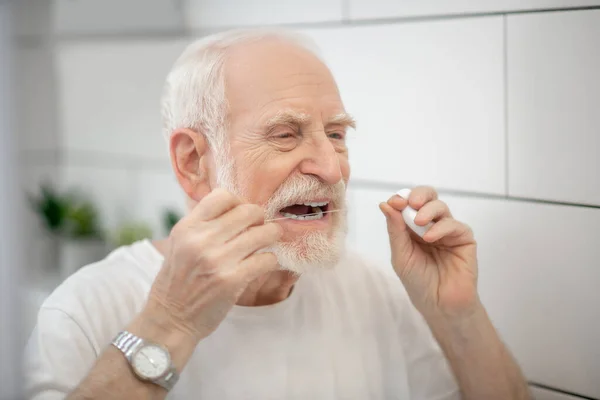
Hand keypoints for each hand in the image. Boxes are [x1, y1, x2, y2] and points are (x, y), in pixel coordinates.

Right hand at [146, 188, 281, 341]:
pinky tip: (264, 263)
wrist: (169, 319)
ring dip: (272, 235)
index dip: (238, 202)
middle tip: (261, 227)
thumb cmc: (177, 281)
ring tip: (270, 241)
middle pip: (248, 211)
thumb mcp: (179, 244)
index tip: (241, 215)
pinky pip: (266, 259)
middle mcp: (201, 240)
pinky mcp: (232, 280)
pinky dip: (271, 260)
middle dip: (260, 218)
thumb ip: (202, 225)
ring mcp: (217, 260)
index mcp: (187, 227)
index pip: (222, 196)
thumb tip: (236, 208)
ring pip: (263, 233)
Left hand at [379, 186, 478, 318]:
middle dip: (419, 195)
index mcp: (412, 227)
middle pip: (428, 197)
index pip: (408, 203)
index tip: (394, 202)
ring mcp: (448, 231)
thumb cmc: (418, 282)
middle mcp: (431, 225)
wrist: (439, 304)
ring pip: (441, 207)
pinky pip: (454, 225)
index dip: (402, 198)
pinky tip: (430, 238)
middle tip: (410, 202)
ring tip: (418, 222)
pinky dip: (441, 228)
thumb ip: (395, 230)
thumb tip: (386, 204)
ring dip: (427, 211)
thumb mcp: (401, 255)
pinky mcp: (464, 239)